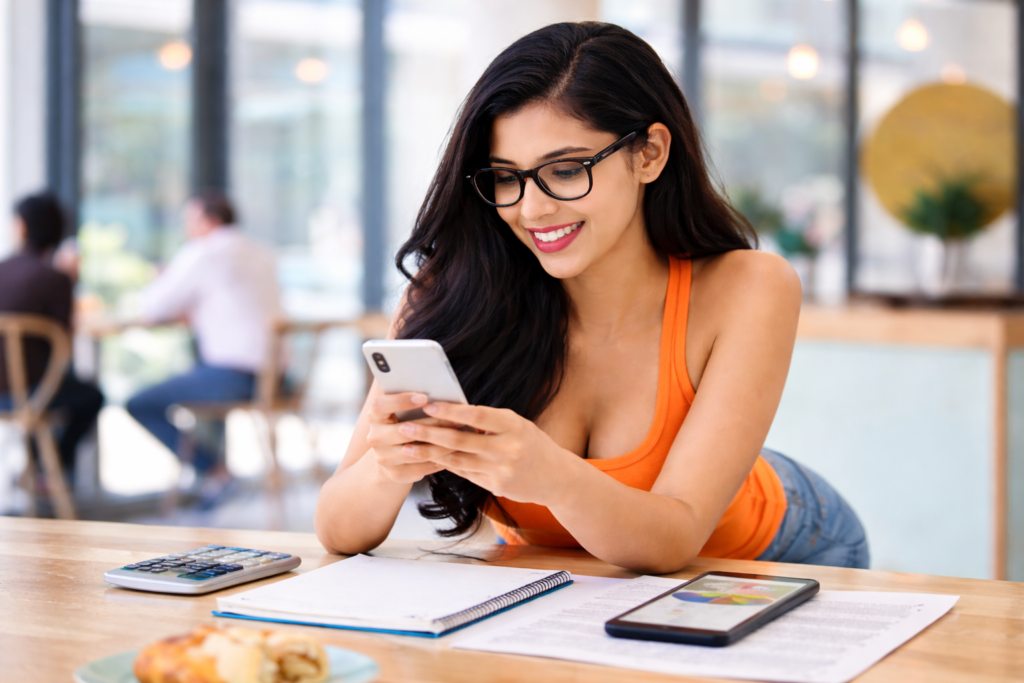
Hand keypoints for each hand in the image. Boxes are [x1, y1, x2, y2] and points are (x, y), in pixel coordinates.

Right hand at [365, 392, 454, 483]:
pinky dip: (440, 460)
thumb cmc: (403, 425)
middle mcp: (375, 438)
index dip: (401, 401)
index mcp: (375, 417)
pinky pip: (422, 467)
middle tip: (458, 419)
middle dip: (433, 424)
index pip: (380, 406)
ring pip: (416, 451)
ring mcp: (383, 458)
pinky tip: (456, 453)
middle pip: (404, 431)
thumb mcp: (402, 412)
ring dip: (442, 444)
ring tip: (461, 436)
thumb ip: (414, 403)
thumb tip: (442, 392)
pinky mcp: (395, 473)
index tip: (424, 397)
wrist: (390, 457)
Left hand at [397, 403, 579, 504]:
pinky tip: (427, 459)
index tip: (427, 404)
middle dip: (429, 433)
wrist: (557, 478)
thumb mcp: (517, 425)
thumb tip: (453, 412)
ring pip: (457, 459)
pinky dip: (446, 464)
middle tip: (405, 427)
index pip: (476, 415)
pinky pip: (464, 473)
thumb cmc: (533, 444)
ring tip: (407, 447)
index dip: (450, 410)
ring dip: (429, 453)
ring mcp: (501, 470)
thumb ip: (489, 421)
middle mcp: (507, 448)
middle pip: (460, 439)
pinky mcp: (496, 486)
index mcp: (513, 425)